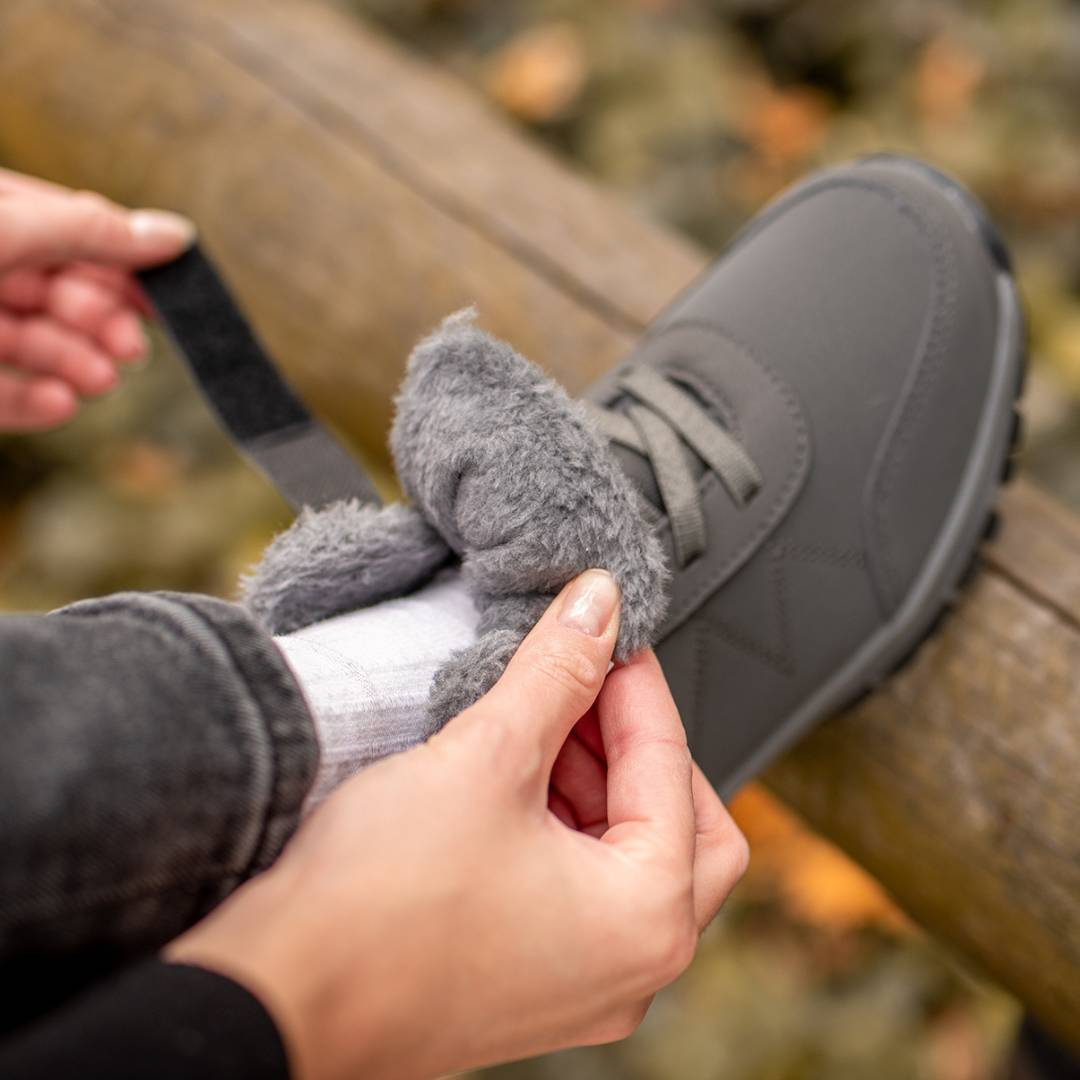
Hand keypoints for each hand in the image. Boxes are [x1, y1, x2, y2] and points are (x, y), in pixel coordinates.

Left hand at [0, 168, 193, 431]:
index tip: (168, 296)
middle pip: (58, 290)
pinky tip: (59, 403)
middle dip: (100, 320)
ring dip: (75, 363)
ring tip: (100, 381)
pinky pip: (0, 393)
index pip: (72, 229)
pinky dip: (32, 401)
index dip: (123, 263)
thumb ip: (90, 233)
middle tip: (131, 348)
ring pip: (33, 343)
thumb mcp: (8, 229)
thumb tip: (175, 234)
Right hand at [168, 570, 748, 1079]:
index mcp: (646, 918)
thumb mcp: (488, 756)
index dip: (635, 683)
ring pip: (627, 856)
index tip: (606, 631)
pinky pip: (580, 888)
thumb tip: (597, 606)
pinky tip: (513, 775)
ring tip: (541, 718)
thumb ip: (557, 672)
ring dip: (594, 779)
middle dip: (635, 743)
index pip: (669, 765)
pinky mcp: (530, 981)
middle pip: (679, 824)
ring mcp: (581, 984)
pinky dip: (562, 824)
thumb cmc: (377, 906)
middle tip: (587, 683)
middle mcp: (631, 969)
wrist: (278, 997)